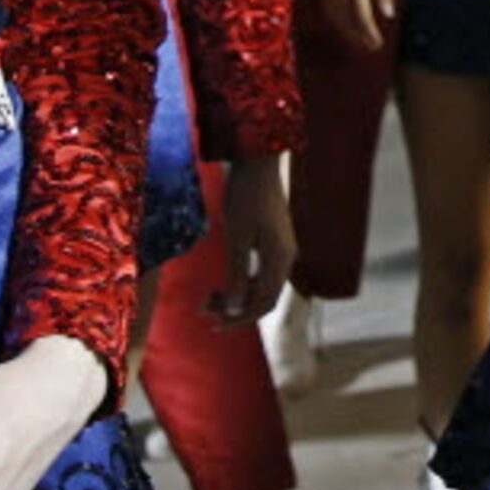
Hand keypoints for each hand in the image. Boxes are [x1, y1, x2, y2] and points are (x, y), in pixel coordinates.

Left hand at [206, 158, 294, 325]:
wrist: (257, 164)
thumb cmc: (245, 198)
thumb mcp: (237, 238)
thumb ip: (237, 275)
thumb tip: (235, 309)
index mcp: (280, 260)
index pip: (264, 303)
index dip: (240, 318)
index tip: (215, 325)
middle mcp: (286, 258)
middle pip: (263, 297)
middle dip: (235, 309)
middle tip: (204, 311)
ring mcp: (282, 250)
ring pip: (261, 285)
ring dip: (236, 295)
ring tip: (208, 297)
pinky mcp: (274, 242)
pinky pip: (261, 272)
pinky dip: (242, 280)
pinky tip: (223, 280)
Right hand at [318, 0, 394, 51]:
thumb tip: (389, 15)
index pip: (361, 16)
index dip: (369, 33)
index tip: (378, 45)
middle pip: (348, 22)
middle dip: (360, 38)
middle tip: (374, 48)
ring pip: (338, 21)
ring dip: (350, 34)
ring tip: (365, 44)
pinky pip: (331, 15)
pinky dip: (341, 25)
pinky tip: (350, 31)